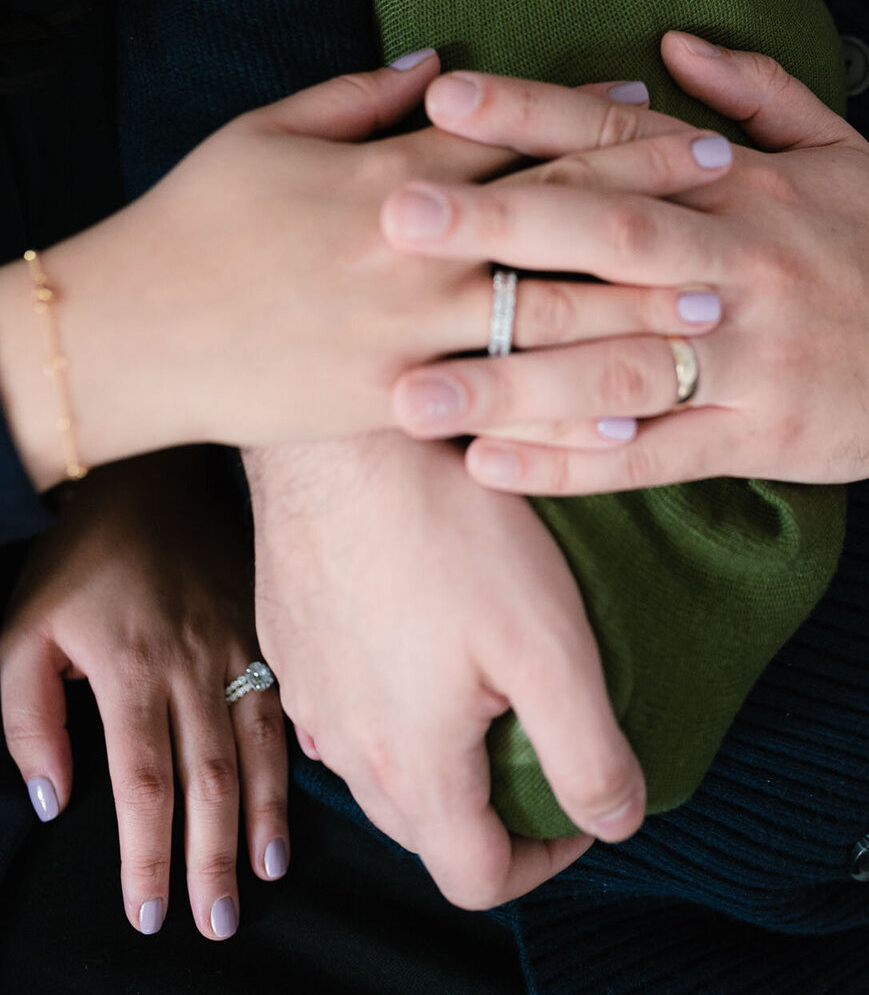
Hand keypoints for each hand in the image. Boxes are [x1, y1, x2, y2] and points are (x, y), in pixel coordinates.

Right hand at [0, 56, 728, 489]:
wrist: (130, 330)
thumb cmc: (199, 217)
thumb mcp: (268, 130)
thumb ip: (362, 93)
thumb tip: (442, 60)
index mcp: (385, 171)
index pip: (512, 136)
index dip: (595, 122)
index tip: (667, 110)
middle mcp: (411, 249)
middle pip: (552, 218)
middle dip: (646, 201)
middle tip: (733, 191)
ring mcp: (404, 330)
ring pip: (543, 316)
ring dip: (637, 306)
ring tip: (717, 303)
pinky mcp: (386, 402)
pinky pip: (496, 403)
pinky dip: (564, 408)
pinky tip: (631, 412)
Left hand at [0, 452, 285, 939]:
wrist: (151, 478)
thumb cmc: (80, 563)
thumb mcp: (22, 633)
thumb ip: (27, 721)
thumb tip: (57, 800)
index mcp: (132, 670)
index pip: (145, 783)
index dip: (149, 854)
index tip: (149, 912)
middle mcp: (194, 663)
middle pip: (210, 778)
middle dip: (214, 858)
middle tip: (218, 923)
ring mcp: (239, 642)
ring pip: (259, 743)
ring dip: (266, 813)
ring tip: (268, 870)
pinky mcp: (267, 626)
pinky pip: (288, 696)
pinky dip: (297, 749)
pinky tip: (307, 784)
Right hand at [246, 433, 644, 909]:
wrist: (344, 434)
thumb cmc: (449, 525)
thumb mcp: (549, 644)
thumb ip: (587, 752)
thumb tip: (614, 821)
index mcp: (411, 769)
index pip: (476, 879)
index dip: (544, 864)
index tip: (580, 809)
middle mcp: (342, 746)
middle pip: (425, 828)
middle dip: (491, 809)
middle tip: (542, 744)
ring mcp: (307, 687)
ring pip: (377, 762)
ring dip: (437, 751)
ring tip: (487, 684)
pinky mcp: (291, 631)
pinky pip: (342, 697)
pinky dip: (389, 695)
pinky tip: (421, 631)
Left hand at [385, 33, 868, 490]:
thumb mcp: (837, 146)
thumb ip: (753, 90)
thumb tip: (671, 39)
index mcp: (743, 187)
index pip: (625, 139)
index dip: (536, 116)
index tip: (445, 100)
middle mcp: (738, 262)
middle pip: (608, 237)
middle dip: (500, 224)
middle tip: (395, 216)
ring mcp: (746, 354)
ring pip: (615, 361)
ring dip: (508, 376)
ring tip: (407, 389)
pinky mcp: (756, 435)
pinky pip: (653, 454)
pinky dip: (571, 464)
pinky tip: (489, 468)